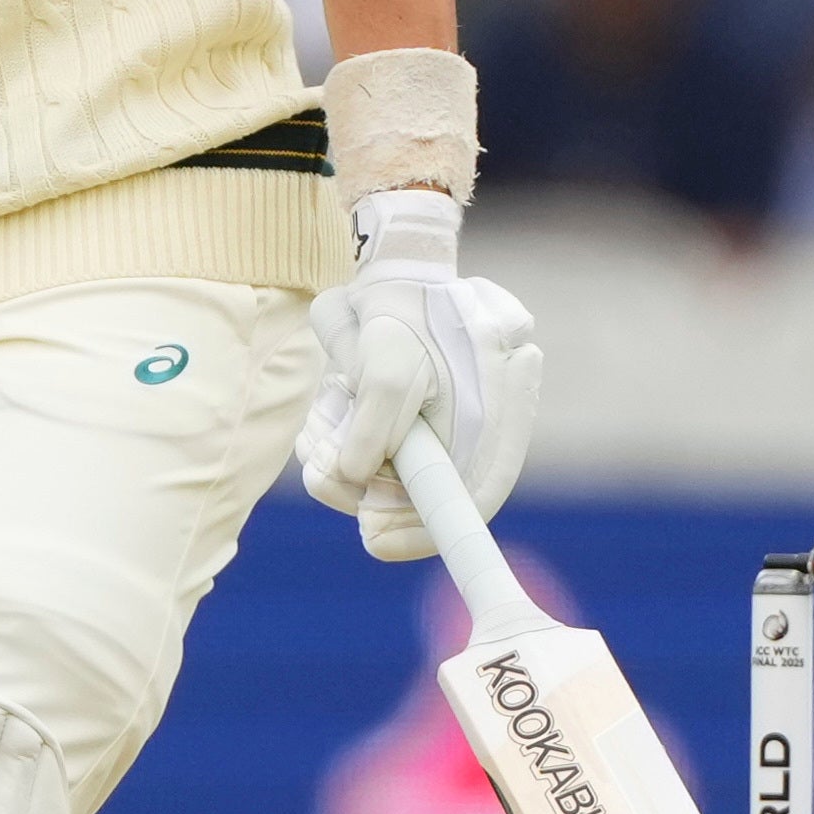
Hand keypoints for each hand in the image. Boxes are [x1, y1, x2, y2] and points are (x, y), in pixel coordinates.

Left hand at [299, 192, 542, 561]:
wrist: (396, 275)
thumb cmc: (407, 311)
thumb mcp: (390, 360)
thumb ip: (378, 420)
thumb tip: (351, 476)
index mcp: (492, 426)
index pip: (470, 502)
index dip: (423, 531)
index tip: (372, 538)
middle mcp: (469, 440)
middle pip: (417, 499)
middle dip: (360, 489)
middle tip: (320, 471)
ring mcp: (434, 436)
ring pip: (380, 480)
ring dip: (339, 459)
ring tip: (322, 419)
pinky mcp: (402, 429)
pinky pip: (362, 458)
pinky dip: (335, 444)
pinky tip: (324, 412)